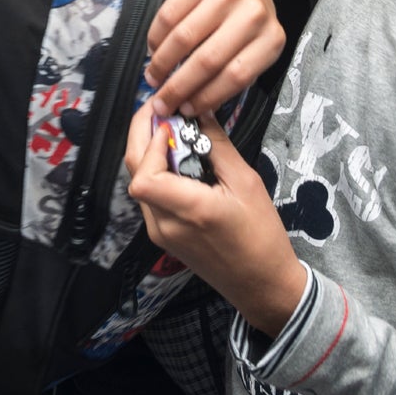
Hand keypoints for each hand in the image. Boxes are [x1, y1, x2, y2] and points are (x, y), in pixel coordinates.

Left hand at [124, 107, 304, 335]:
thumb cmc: (261, 235)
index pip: (144, 175)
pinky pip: (148, 195)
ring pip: (138, 182)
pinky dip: (155, 170)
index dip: (151, 142)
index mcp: (189, 211)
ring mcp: (159, 233)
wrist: (261, 284)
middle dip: (141, 135)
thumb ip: (217, 146)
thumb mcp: (246, 183)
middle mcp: (164, 225)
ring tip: (170, 127)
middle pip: (134, 173)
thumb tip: (198, 110)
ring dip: (148, 151)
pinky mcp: (161, 236)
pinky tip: (175, 157)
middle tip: (161, 109)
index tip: (172, 120)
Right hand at [145, 0, 282, 117]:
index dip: (205, 98)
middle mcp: (252, 14)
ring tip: (153, 77)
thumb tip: (191, 106)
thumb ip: (230, 74)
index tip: (185, 110)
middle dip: (177, 88)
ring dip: (162, 64)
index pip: (235, 77)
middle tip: (160, 103)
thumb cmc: (244, 19)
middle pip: (207, 61)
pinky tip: (154, 51)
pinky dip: (156, 38)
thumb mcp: (252, 47)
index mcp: (270, 39)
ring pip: (183, 38)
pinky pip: (169, 15)